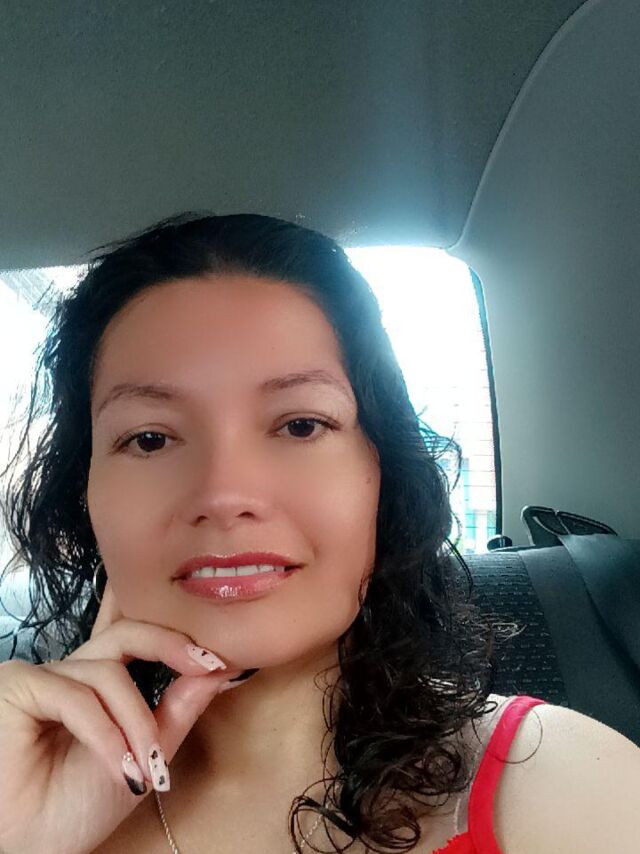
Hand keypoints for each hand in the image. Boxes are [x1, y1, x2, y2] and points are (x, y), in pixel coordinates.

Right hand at [0, 580, 243, 853]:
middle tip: (209, 666)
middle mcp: (69, 671)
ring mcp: (42, 676)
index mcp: (95, 682)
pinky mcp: (17, 687)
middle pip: (125, 633)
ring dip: (137, 723)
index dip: (170, 632)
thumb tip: (216, 670)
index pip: (129, 632)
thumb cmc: (77, 808)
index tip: (216, 653)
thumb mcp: (145, 755)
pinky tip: (120, 766)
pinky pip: (76, 698)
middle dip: (170, 645)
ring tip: (148, 766)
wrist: (31, 851)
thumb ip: (177, 711)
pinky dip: (105, 734)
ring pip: (108, 674)